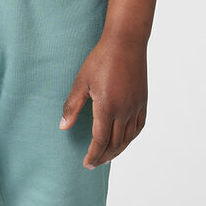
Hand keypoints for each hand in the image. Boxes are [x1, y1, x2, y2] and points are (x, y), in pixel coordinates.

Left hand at [60, 34, 147, 168]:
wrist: (126, 42)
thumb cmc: (101, 59)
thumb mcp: (81, 82)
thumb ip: (72, 107)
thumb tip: (63, 127)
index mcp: (107, 108)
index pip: (100, 141)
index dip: (93, 155)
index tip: (87, 164)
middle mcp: (124, 111)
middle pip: (114, 144)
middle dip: (103, 157)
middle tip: (94, 164)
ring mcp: (136, 107)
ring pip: (127, 139)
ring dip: (117, 151)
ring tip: (107, 156)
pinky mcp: (143, 102)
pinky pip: (138, 128)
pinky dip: (130, 139)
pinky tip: (124, 141)